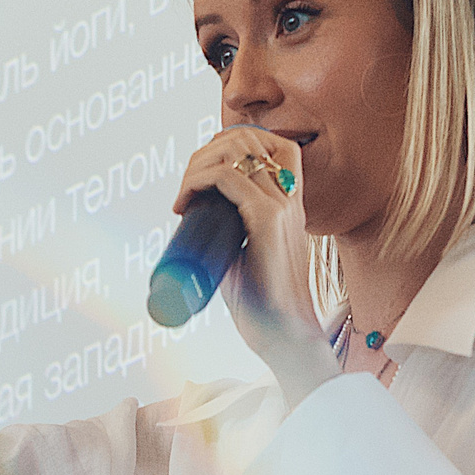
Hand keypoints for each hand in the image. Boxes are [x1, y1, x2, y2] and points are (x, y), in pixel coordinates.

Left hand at [174, 127, 336, 404]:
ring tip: (183, 195)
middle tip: (185, 188)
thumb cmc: (263, 303)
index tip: (200, 174)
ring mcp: (282, 207)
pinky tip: (184, 203)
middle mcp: (290, 197)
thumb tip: (194, 222)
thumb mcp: (246, 254)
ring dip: (198, 164)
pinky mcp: (269, 222)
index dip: (230, 142)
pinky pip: (230, 179)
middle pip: (248, 138)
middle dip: (206, 151)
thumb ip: (232, 234)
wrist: (284, 335)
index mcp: (291, 201)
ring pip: (236, 153)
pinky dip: (199, 180)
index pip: (270, 142)